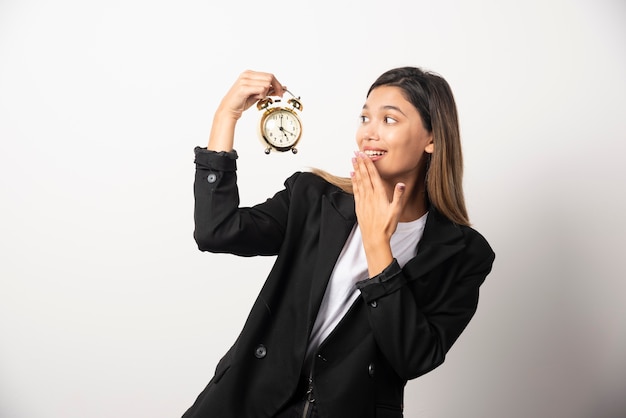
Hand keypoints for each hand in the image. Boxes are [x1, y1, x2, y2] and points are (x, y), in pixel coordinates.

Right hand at [208, 70, 284, 151]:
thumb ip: (268, 89)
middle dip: (277, 87)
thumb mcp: (257, 94)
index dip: (278, 83)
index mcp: (249, 73)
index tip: (281, 91)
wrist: (229, 109)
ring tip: (259, 97)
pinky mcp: (243, 88)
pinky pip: (261, 89)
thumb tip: (282, 88)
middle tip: (278, 95)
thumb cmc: (241, 101)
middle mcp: (247, 74)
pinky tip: (257, 98)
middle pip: (270, 77)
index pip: (269, 75)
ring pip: (266, 83)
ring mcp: (245, 80)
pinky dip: (262, 95)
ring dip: (266, 93)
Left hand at [351, 152, 406, 275]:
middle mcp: (370, 196)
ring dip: (356, 170)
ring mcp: (363, 200)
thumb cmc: (386, 226)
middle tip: (356, 153)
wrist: (374, 238)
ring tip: (353, 160)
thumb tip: (401, 184)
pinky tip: (352, 175)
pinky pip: (356, 190)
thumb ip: (398, 196)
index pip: (373, 176)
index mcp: (380, 195)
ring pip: (359, 181)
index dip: (368, 164)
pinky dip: (354, 181)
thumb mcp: (396, 211)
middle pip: (364, 176)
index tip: (364, 155)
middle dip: (361, 164)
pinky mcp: (359, 206)